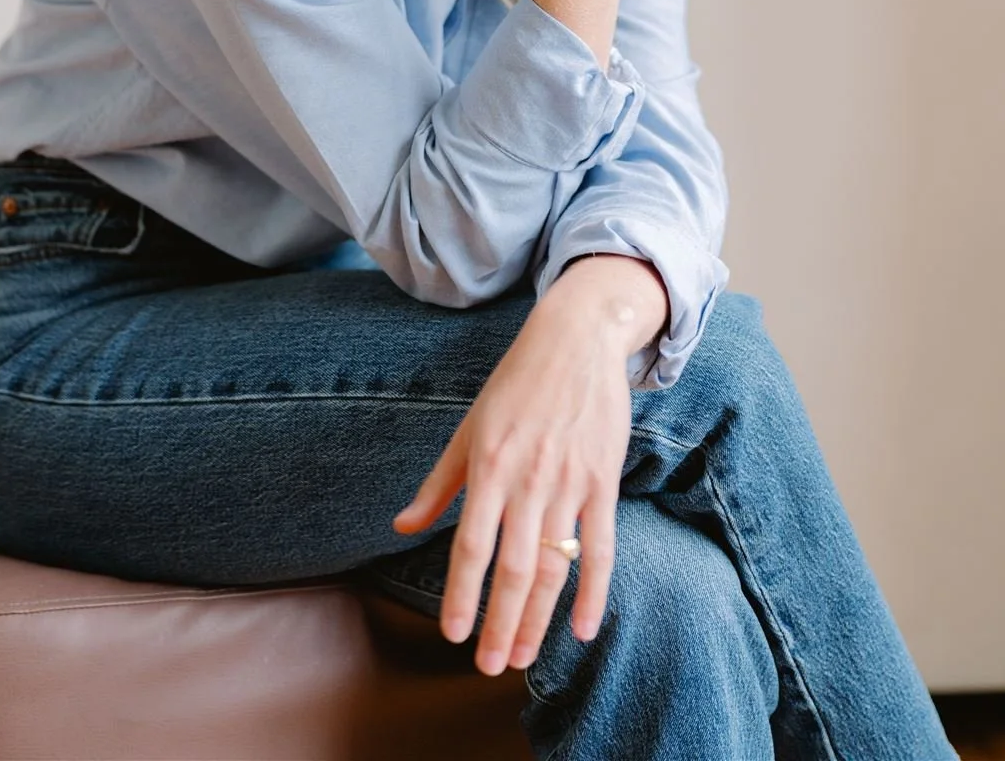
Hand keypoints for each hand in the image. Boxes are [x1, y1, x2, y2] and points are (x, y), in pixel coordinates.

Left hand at [389, 285, 635, 673]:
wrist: (576, 340)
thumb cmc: (515, 384)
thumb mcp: (469, 428)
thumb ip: (438, 484)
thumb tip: (401, 526)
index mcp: (488, 466)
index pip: (470, 545)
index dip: (461, 594)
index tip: (452, 634)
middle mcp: (528, 479)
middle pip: (514, 568)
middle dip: (500, 623)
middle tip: (489, 665)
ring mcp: (569, 482)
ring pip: (554, 566)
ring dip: (538, 619)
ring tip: (522, 657)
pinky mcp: (603, 480)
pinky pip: (600, 547)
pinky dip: (593, 592)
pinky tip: (582, 628)